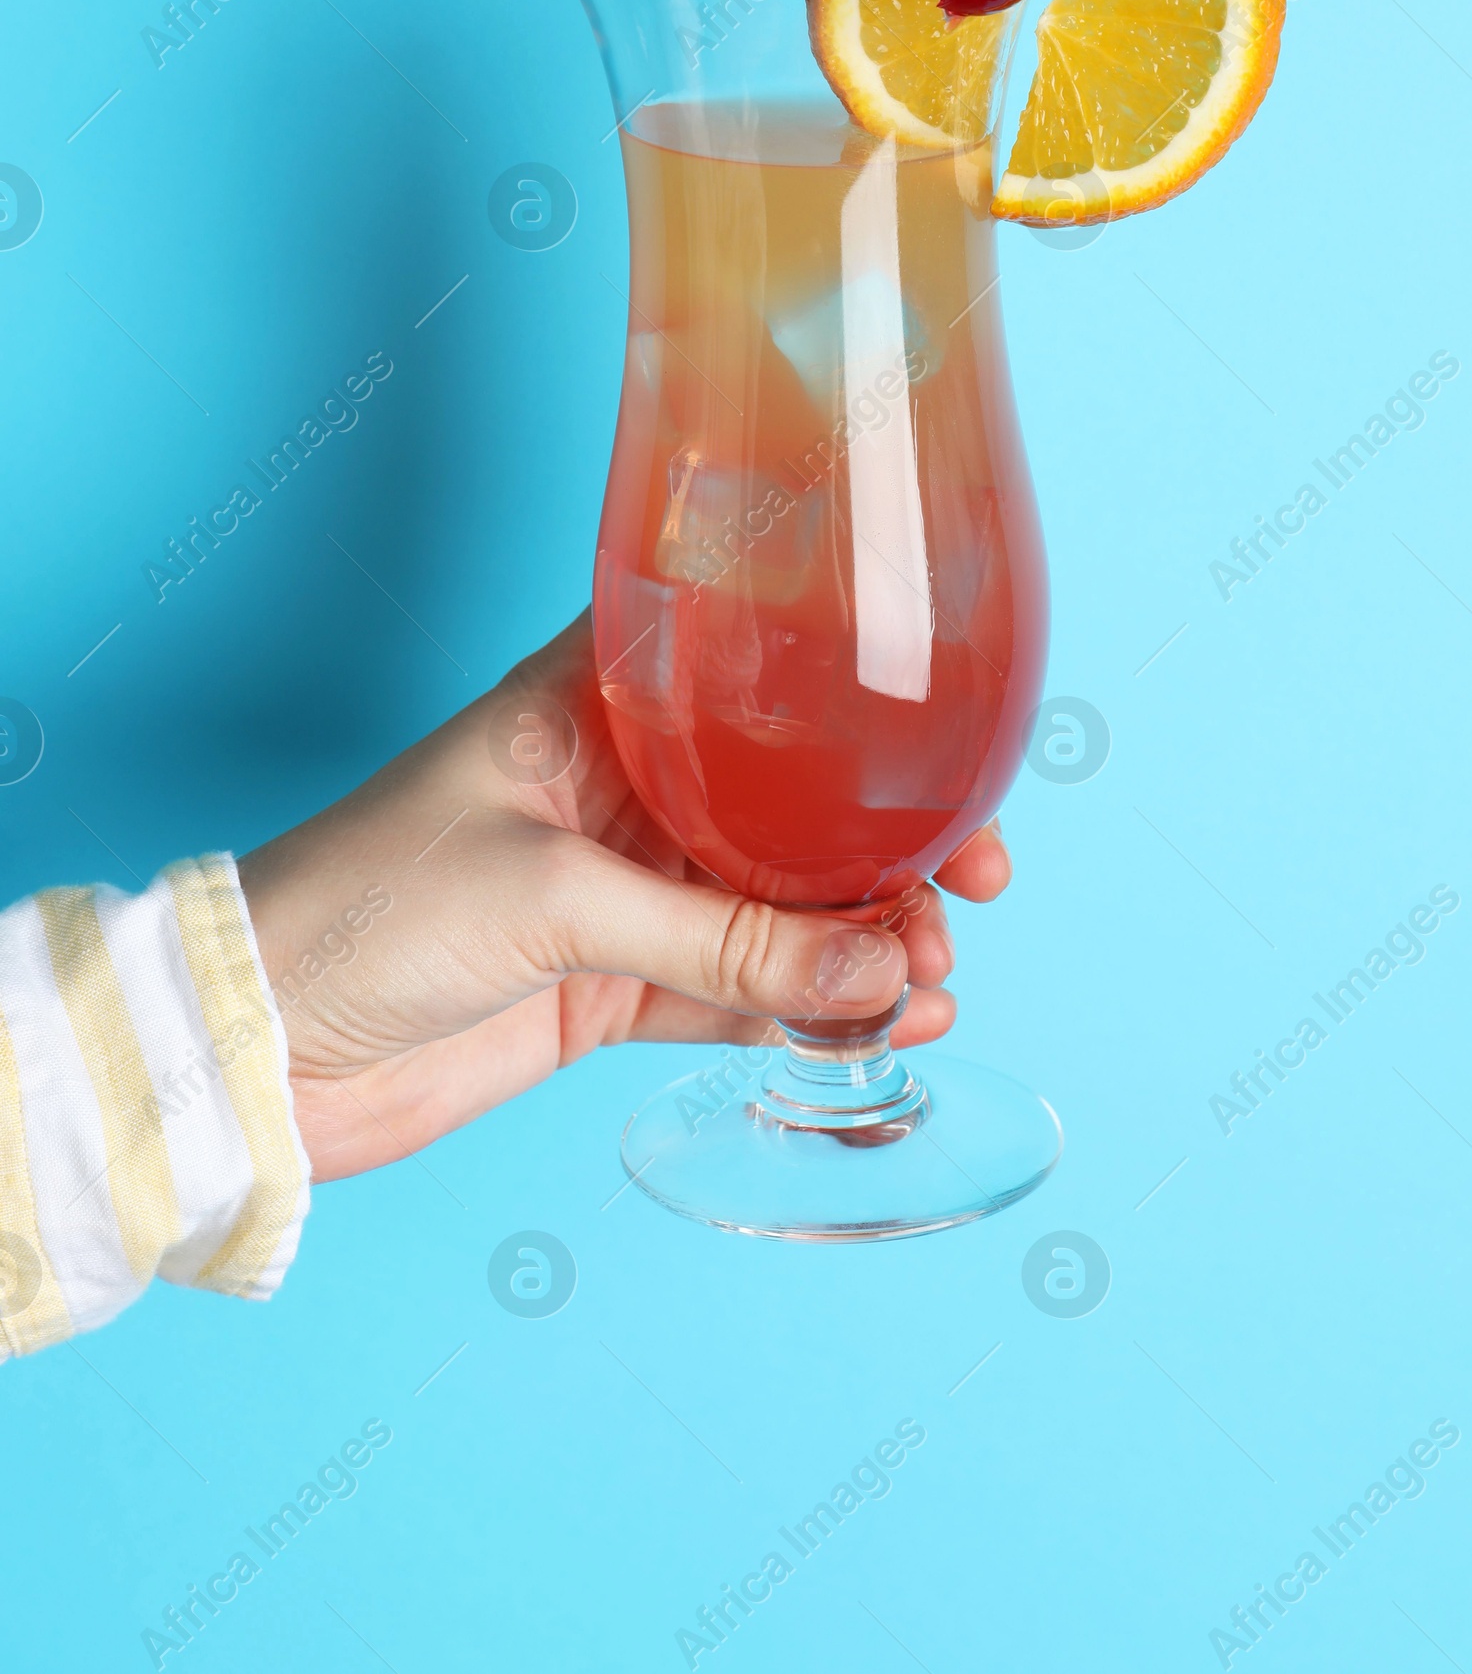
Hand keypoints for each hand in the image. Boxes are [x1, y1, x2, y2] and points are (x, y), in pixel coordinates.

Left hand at [238, 611, 1010, 1181]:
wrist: (258, 1047)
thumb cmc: (368, 906)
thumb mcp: (557, 901)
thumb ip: (722, 942)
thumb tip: (879, 966)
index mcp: (594, 707)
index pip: (750, 672)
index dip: (853, 704)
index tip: (945, 751)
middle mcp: (623, 788)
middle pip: (789, 802)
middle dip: (886, 844)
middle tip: (967, 889)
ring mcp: (622, 892)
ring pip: (779, 906)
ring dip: (862, 939)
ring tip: (929, 981)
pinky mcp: (610, 989)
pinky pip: (739, 993)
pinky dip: (810, 1010)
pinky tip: (879, 1022)